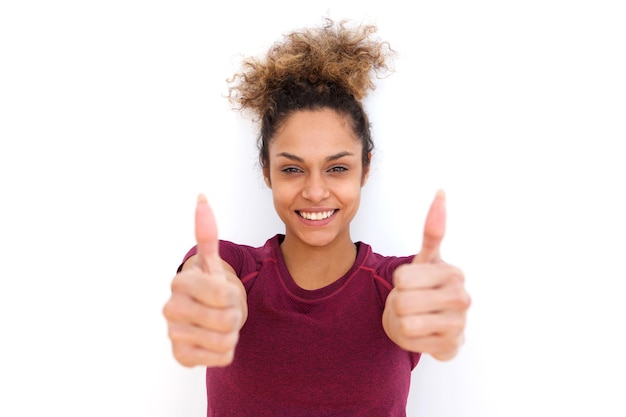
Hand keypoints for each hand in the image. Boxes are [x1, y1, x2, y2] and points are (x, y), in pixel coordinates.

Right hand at [162, 194, 246, 366]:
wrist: (206, 314)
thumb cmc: (212, 287)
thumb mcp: (213, 262)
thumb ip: (207, 233)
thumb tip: (201, 197)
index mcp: (181, 282)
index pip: (225, 295)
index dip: (233, 295)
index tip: (223, 290)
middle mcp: (171, 308)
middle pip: (227, 320)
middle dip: (234, 315)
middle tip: (223, 310)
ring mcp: (173, 334)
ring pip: (226, 341)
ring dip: (231, 333)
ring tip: (219, 324)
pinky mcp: (180, 355)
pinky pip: (221, 358)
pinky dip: (226, 352)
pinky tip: (213, 341)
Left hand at [383, 190, 470, 360]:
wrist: (429, 324)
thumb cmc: (425, 288)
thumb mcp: (425, 260)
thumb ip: (433, 230)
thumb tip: (441, 192)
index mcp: (453, 272)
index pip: (402, 277)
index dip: (399, 281)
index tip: (413, 282)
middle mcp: (461, 297)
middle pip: (403, 300)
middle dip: (399, 302)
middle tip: (413, 302)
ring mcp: (458, 324)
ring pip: (405, 321)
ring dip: (402, 321)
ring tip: (417, 316)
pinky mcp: (450, 346)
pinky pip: (410, 340)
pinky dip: (408, 338)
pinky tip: (423, 333)